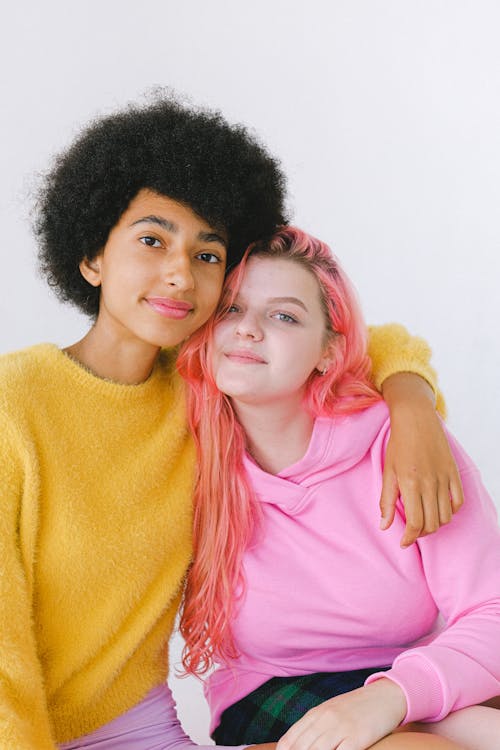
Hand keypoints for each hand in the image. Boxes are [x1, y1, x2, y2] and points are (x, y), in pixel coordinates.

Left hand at [276, 679, 406, 749]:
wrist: (385, 695)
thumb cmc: (356, 708)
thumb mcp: (331, 712)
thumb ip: (315, 727)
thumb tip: (296, 745)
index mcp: (315, 714)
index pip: (289, 741)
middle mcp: (324, 720)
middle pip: (301, 748)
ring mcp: (340, 728)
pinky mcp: (357, 736)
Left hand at [380, 373, 463, 546]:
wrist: (416, 419)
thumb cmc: (398, 444)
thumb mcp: (388, 472)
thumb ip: (386, 501)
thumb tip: (384, 526)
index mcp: (410, 484)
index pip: (415, 523)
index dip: (410, 537)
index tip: (404, 542)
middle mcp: (429, 483)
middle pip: (432, 523)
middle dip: (421, 533)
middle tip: (412, 532)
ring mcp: (444, 478)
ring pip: (446, 516)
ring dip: (435, 524)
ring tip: (424, 521)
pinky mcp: (454, 473)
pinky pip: (458, 501)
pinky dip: (451, 511)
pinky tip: (439, 509)